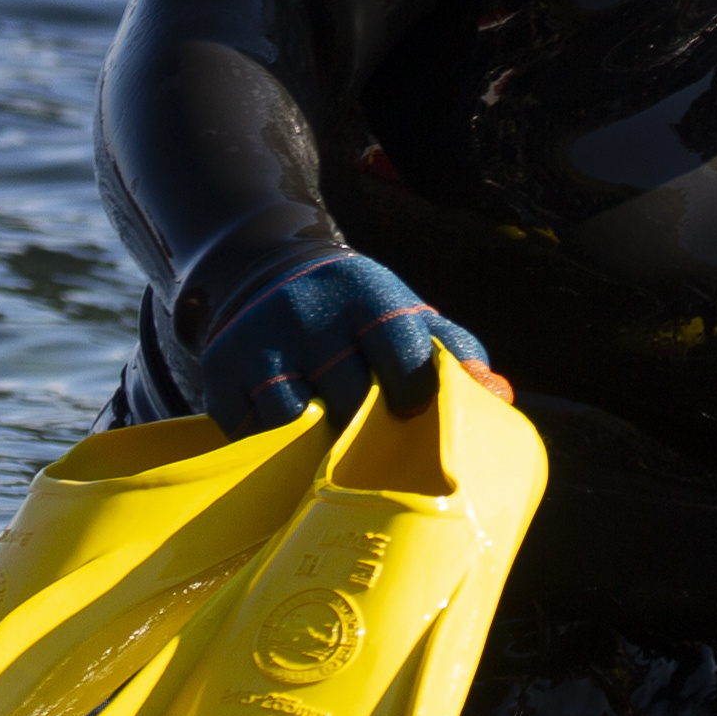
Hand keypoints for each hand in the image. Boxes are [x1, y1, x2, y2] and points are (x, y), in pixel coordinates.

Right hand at [190, 252, 491, 435]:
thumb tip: (497, 397)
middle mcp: (307, 310)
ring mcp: (258, 340)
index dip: (413, 396)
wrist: (268, 271)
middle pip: (348, 397)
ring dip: (314, 442)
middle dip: (366, 427)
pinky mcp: (220, 369)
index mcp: (366, 293)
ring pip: (293, 419)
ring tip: (327, 442)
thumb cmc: (358, 313)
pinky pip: (249, 430)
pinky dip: (270, 444)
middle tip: (373, 442)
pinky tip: (285, 434)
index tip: (410, 413)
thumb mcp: (405, 313)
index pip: (400, 355)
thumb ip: (454, 352)